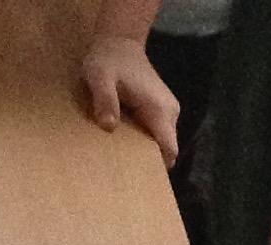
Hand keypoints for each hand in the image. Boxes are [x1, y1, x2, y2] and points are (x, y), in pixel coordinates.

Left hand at [81, 34, 180, 166]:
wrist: (118, 42)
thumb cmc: (108, 59)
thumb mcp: (99, 76)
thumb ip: (104, 99)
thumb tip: (109, 126)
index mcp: (160, 110)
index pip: (169, 150)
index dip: (157, 167)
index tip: (138, 176)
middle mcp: (171, 113)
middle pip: (166, 149)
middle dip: (148, 161)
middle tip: (124, 169)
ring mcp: (168, 111)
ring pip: (161, 142)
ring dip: (144, 150)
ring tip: (123, 154)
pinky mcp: (162, 110)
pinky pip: (157, 133)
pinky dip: (143, 139)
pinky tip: (126, 138)